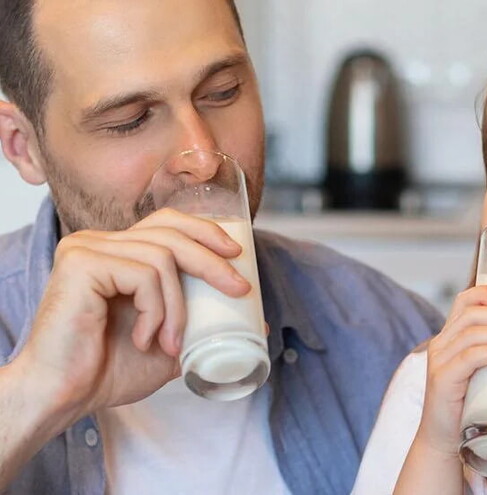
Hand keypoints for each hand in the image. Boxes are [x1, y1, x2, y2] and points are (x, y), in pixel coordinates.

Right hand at [11, 208, 250, 428]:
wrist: (64, 396)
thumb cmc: (108, 370)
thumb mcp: (170, 343)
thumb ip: (204, 326)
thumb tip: (256, 321)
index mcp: (116, 252)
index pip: (167, 223)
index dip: (205, 232)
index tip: (236, 256)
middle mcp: (99, 242)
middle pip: (171, 232)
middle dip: (213, 261)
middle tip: (240, 290)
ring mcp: (87, 248)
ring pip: (162, 258)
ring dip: (178, 307)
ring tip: (171, 342)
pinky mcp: (81, 263)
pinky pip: (143, 275)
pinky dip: (155, 310)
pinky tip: (145, 338)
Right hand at [416, 285, 486, 455]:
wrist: (445, 440)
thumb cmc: (471, 406)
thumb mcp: (483, 371)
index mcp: (448, 336)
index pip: (466, 299)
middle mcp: (440, 342)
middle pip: (472, 311)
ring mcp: (439, 360)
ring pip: (472, 331)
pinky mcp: (443, 379)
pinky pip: (470, 356)